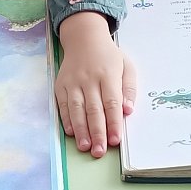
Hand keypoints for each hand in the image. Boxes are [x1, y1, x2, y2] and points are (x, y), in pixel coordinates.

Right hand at [54, 10, 136, 157]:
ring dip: (80, 130)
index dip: (113, 123)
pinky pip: (62, 105)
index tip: (116, 140)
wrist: (84, 38)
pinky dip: (66, 119)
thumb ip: (129, 89)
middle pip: (93, 109)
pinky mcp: (60, 85)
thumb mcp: (127, 66)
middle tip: (100, 151)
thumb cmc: (108, 56)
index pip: (111, 102)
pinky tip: (71, 133)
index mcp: (108, 74)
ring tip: (85, 146)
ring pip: (76, 109)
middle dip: (97, 132)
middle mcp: (89, 79)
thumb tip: (128, 111)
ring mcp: (73, 82)